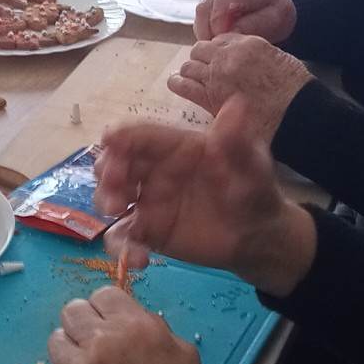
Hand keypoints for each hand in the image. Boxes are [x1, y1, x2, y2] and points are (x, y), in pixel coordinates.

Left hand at [41, 287, 221, 363]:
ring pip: (56, 339)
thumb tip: (128, 321)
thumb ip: (153, 329)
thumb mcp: (183, 354)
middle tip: (94, 343)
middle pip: (72, 310)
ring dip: (70, 350)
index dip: (106, 309)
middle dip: (83, 323)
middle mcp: (103, 340)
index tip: (109, 322)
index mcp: (137, 325)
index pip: (104, 294)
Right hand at [93, 96, 316, 293]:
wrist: (258, 234)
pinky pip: (124, 236)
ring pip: (111, 197)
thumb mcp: (251, 164)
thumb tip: (237, 103)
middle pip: (116, 163)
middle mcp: (155, 171)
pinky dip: (122, 248)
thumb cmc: (252, 189)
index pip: (141, 135)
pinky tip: (138, 259)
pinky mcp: (147, 231)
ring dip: (105, 202)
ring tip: (117, 213)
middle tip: (114, 184)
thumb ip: (237, 139)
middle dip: (107, 170)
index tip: (109, 140)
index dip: (122, 135)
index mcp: (175, 147)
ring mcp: (148, 201)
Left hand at [166, 33, 312, 136]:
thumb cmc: (294, 90)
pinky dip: (178, 83)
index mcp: (247, 43)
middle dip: (201, 59)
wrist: (294, 111)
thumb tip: (249, 62)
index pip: (221, 39)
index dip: (218, 50)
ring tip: (191, 78)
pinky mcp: (208, 97)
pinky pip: (183, 85)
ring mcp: (215, 76)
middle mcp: (227, 56)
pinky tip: (177, 84)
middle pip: (201, 50)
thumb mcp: (279, 59)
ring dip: (190, 71)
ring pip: (189, 65)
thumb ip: (258, 56)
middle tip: (205, 70)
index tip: (219, 58)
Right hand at [194, 0, 295, 41]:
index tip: (222, 39)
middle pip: (206, 5)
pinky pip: (200, 15)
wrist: (273, 11)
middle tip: (216, 48)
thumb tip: (229, 32)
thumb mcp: (274, 22)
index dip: (218, 22)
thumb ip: (253, 25)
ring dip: (204, 31)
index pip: (222, 0)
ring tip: (216, 46)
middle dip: (208, 30)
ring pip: (200, 10)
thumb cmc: (275, 17)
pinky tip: (215, 39)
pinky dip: (204, 30)